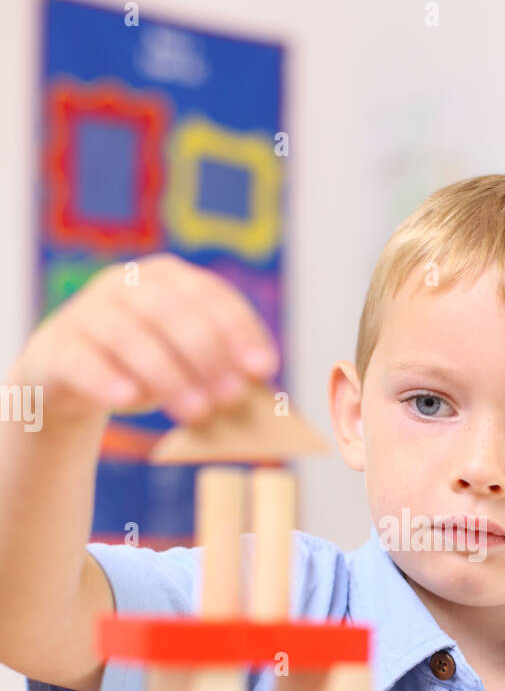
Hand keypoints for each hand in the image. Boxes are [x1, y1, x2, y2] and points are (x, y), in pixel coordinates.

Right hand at [14, 253, 279, 426]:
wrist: (70, 381)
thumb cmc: (143, 367)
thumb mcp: (186, 363)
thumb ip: (220, 369)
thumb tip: (258, 390)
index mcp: (166, 278)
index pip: (208, 293)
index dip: (238, 330)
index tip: (263, 369)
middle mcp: (125, 285)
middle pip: (170, 311)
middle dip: (207, 355)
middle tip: (232, 398)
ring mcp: (86, 313)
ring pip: (128, 335)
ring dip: (167, 374)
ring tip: (196, 412)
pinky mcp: (55, 348)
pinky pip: (81, 360)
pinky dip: (106, 378)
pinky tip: (130, 398)